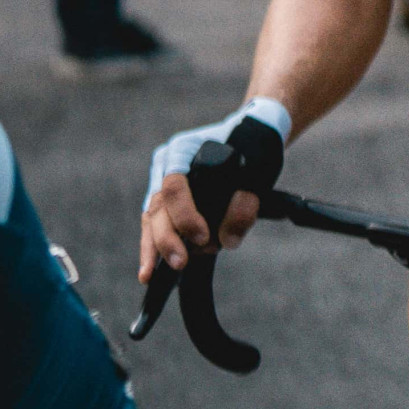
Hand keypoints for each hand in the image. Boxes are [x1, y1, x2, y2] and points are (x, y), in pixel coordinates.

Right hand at [138, 103, 284, 280]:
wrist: (252, 133)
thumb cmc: (255, 147)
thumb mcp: (258, 171)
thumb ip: (244, 206)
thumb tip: (227, 241)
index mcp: (183, 150)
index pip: (174, 187)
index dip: (184, 215)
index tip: (202, 237)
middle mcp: (166, 165)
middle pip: (157, 206)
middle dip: (166, 238)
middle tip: (181, 262)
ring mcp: (162, 182)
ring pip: (150, 218)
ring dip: (154, 248)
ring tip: (152, 275)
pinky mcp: (167, 199)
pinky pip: (156, 224)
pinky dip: (154, 246)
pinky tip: (150, 271)